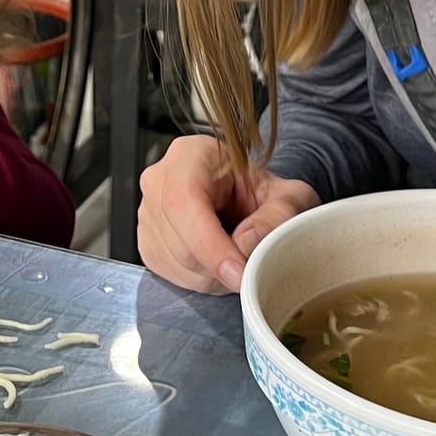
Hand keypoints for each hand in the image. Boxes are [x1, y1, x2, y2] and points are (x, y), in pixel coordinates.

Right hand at [137, 134, 320, 293]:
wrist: (245, 195)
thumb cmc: (262, 191)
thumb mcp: (289, 195)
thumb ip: (279, 214)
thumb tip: (247, 241)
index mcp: (190, 156)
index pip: (186, 202)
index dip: (211, 245)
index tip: (239, 273)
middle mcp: (159, 181)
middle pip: (181, 241)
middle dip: (220, 265)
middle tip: (252, 263)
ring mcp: (147, 212)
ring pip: (176, 263)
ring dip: (213, 275)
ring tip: (237, 255)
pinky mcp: (146, 242)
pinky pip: (170, 273)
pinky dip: (200, 279)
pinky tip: (218, 261)